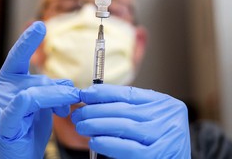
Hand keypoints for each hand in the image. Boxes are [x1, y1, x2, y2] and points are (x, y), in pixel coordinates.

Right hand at [0, 21, 79, 158]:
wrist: (16, 156)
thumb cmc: (29, 127)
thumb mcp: (44, 104)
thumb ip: (53, 90)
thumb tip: (70, 86)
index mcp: (11, 80)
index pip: (18, 56)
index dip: (28, 41)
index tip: (39, 25)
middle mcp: (4, 88)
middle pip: (40, 78)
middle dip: (61, 90)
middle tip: (72, 99)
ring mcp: (2, 104)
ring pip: (37, 89)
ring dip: (58, 98)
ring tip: (66, 109)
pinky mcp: (5, 123)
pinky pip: (23, 104)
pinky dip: (41, 100)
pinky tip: (57, 109)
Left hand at [72, 84, 190, 158]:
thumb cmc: (159, 143)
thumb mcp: (149, 120)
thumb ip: (129, 111)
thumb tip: (95, 102)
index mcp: (164, 103)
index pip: (128, 93)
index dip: (104, 92)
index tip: (85, 94)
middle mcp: (167, 116)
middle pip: (123, 108)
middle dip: (95, 110)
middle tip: (78, 114)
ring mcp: (165, 135)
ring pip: (122, 125)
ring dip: (96, 125)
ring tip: (81, 126)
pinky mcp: (158, 155)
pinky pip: (127, 147)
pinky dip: (108, 144)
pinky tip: (94, 141)